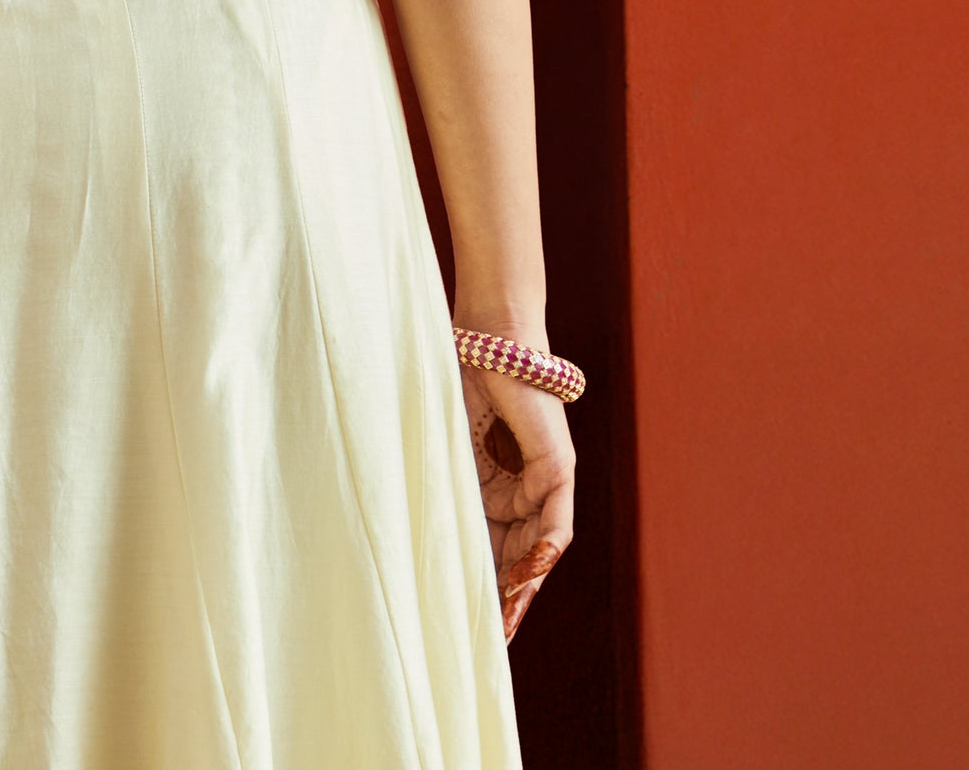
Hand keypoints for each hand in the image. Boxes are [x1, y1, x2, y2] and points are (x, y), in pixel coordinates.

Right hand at [459, 363, 575, 643]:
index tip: (465, 613)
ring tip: (502, 615)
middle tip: (489, 632)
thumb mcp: (443, 447)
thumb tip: (412, 532)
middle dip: (504, 591)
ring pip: (536, 545)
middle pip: (517, 551)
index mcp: (496, 479)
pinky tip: (527, 577)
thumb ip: (444, 484)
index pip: (493, 540)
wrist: (485, 336)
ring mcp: (544, 475)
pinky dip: (542, 552)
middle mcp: (525, 483)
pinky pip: (554, 523)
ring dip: (522, 581)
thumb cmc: (456, 378)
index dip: (482, 576)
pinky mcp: (557, 465)